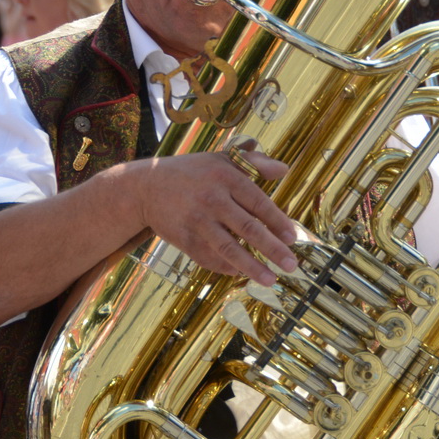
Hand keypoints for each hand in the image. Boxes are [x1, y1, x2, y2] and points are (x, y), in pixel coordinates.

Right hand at [133, 149, 298, 285]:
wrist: (145, 186)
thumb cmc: (191, 172)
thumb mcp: (221, 159)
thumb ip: (254, 163)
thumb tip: (284, 169)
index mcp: (225, 177)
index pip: (258, 202)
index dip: (277, 221)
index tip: (293, 238)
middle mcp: (212, 199)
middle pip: (248, 229)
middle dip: (272, 249)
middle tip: (291, 265)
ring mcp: (197, 221)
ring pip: (229, 249)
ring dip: (252, 267)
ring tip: (271, 279)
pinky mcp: (184, 239)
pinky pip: (209, 258)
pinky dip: (226, 268)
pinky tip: (241, 274)